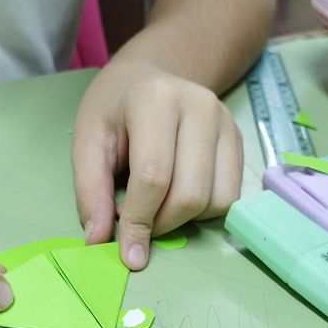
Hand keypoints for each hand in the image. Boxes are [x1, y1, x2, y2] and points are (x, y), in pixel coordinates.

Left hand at [71, 60, 242, 268]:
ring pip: (215, 201)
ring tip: (155, 205)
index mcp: (155, 100)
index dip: (139, 222)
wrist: (151, 75)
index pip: (154, 177)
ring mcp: (225, 122)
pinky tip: (178, 196)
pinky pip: (230, 196)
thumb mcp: (87, 140)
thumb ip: (91, 190)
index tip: (128, 253)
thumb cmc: (115, 108)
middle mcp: (200, 107)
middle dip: (160, 225)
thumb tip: (99, 240)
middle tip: (135, 221)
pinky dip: (203, 211)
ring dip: (183, 220)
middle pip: (189, 194)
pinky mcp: (239, 139)